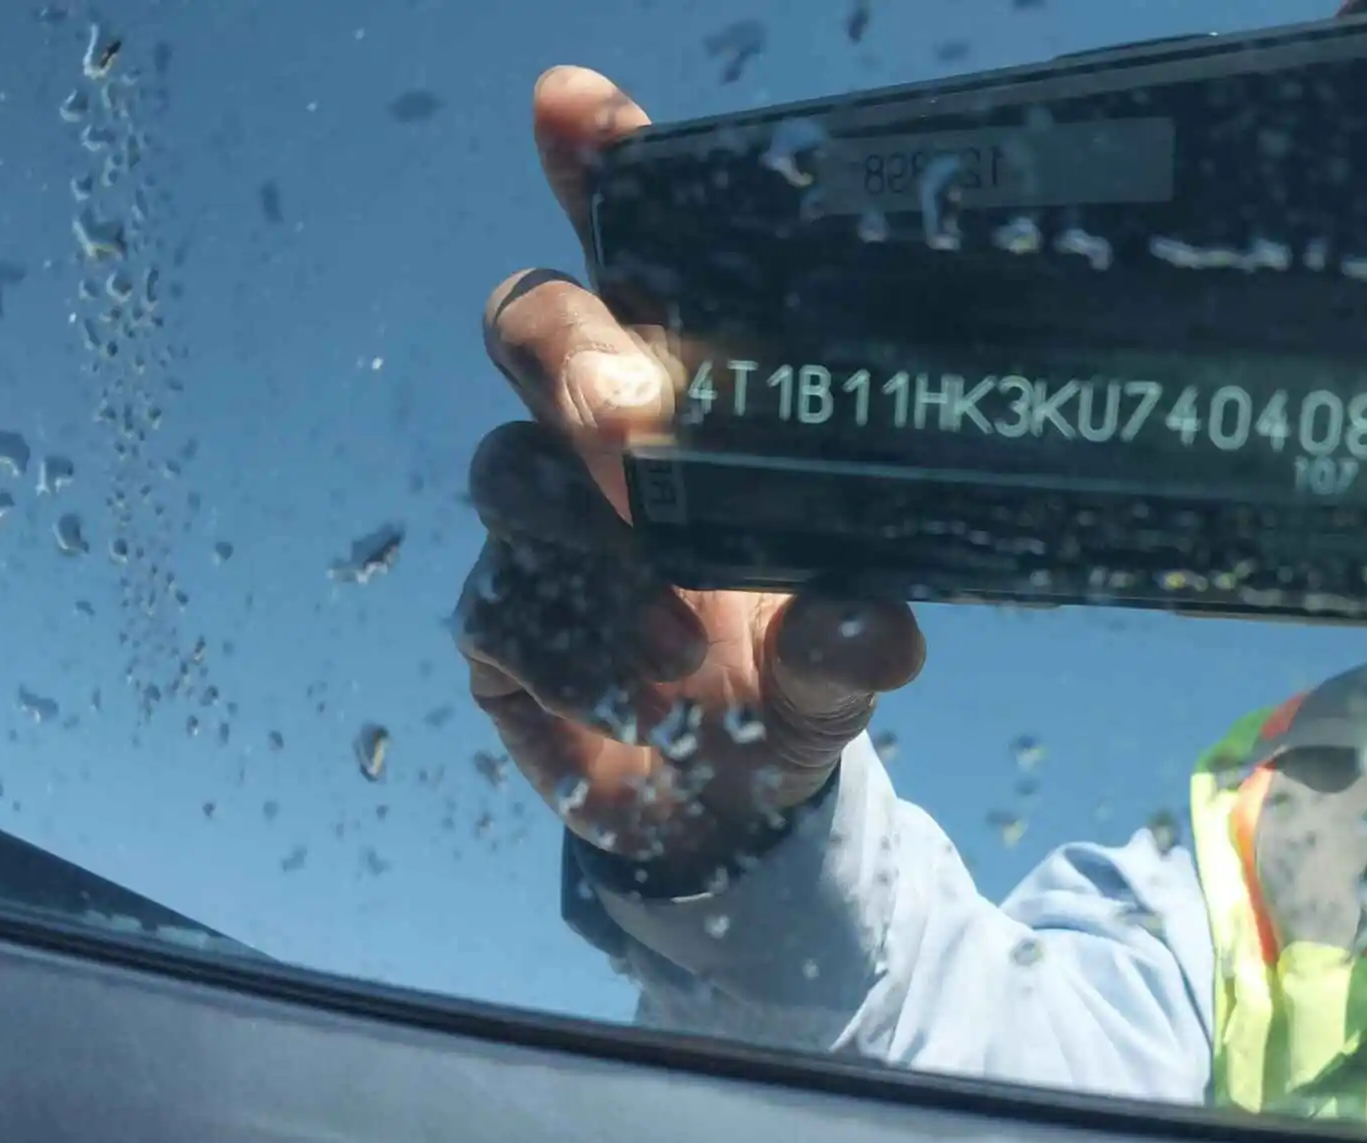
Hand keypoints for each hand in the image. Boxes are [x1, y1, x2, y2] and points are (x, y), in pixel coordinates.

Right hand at [455, 68, 925, 886]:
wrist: (723, 810)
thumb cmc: (787, 676)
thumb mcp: (839, 659)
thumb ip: (852, 640)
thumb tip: (871, 625)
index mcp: (693, 404)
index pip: (634, 260)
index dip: (599, 174)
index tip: (576, 107)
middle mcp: (598, 442)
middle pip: (534, 326)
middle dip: (573, 359)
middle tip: (633, 422)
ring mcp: (536, 530)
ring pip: (504, 470)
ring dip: (586, 542)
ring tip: (684, 644)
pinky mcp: (496, 625)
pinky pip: (497, 609)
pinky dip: (566, 658)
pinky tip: (634, 708)